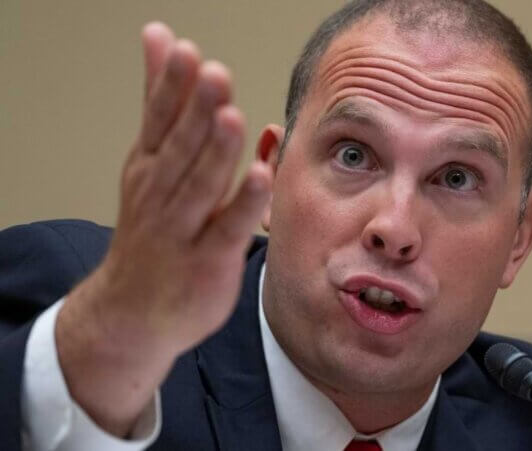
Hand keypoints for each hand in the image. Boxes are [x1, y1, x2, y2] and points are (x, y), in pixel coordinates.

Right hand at [55, 22, 271, 436]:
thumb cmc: (151, 229)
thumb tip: (159, 35)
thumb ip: (161, 100)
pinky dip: (243, 204)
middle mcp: (161, 195)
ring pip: (201, 186)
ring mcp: (183, 230)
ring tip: (231, 117)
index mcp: (149, 167)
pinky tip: (261, 177)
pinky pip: (228, 229)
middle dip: (197, 112)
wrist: (130, 312)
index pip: (159, 121)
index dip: (171, 87)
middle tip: (212, 75)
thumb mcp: (148, 161)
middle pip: (180, 149)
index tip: (185, 52)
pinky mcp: (209, 260)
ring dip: (217, 153)